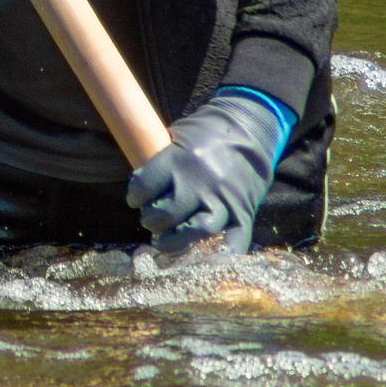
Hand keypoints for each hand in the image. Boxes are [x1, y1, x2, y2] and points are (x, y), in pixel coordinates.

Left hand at [125, 90, 286, 252]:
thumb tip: (141, 188)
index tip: (136, 200)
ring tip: (164, 241)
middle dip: (152, 221)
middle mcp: (201, 180)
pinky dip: (218, 256)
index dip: (135, 196)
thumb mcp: (178, 136)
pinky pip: (233, 242)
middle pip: (166, 214)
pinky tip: (201, 258)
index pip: (144, 185)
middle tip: (152, 220)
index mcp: (179, 157)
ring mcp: (224, 198)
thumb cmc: (207, 132)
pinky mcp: (243, 211)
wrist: (250, 127)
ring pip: (195, 231)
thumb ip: (161, 161)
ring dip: (175, 241)